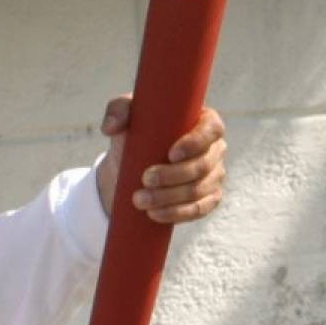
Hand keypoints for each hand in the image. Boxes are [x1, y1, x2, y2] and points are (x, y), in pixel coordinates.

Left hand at [95, 95, 226, 222]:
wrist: (127, 168)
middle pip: (203, 165)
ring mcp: (213, 176)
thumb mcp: (123, 117)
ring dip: (169, 198)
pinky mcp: (207, 199)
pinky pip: (200, 209)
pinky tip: (155, 214)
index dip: (196, 143)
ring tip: (140, 200)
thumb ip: (117, 110)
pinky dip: (177, 213)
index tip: (171, 154)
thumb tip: (111, 127)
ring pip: (199, 190)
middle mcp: (214, 149)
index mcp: (203, 123)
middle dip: (173, 176)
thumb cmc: (132, 136)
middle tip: (144, 179)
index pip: (213, 129)